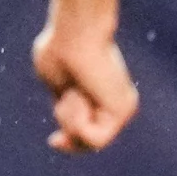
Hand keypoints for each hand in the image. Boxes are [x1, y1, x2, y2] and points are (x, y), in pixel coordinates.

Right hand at [33, 15, 138, 152]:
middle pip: (84, 140)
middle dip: (67, 122)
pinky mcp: (123, 110)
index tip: (53, 142)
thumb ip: (63, 103)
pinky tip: (80, 98)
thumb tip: (64, 127)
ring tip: (73, 91)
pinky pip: (95, 139)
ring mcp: (122, 109)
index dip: (70, 142)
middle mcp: (117, 105)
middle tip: (69, 94)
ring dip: (71, 119)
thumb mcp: (55, 83)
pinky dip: (79, 123)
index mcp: (100, 96)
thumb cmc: (60, 48)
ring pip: (88, 141)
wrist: (74, 32)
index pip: (86, 132)